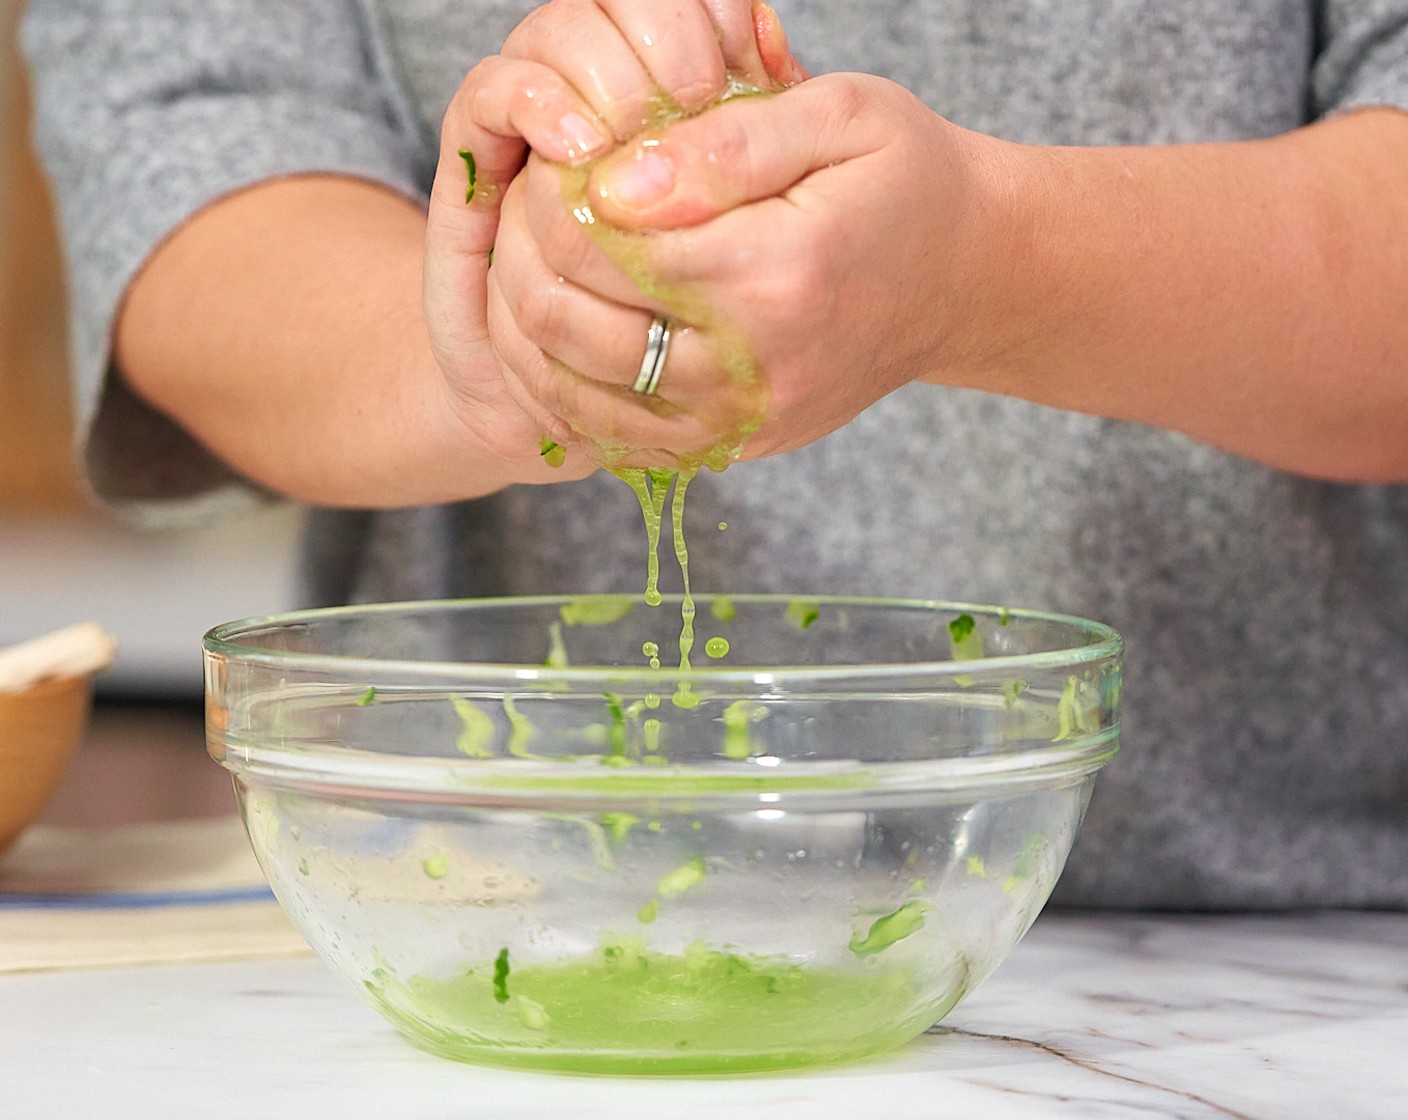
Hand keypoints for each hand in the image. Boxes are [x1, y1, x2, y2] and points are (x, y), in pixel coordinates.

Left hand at [487, 73, 1010, 462]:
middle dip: (519, 259)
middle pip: (571, 323)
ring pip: (577, 394)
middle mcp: (752, 366)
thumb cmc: (903, 182)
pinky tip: (560, 336)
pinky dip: (565, 392)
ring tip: (529, 266)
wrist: (965, 280)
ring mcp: (742, 420)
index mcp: (774, 272)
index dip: (547, 197)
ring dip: (526, 330)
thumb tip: (610, 185)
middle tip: (525, 211)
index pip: (599, 242)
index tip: (551, 161)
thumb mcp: (837, 118)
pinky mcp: (737, 448)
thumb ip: (720, 144)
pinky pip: (617, 438)